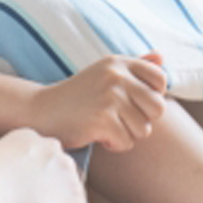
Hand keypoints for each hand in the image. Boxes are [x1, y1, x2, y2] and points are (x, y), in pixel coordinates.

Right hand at [0, 128, 85, 202]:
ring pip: (73, 193)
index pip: (46, 159)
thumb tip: (16, 183)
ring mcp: (63, 171)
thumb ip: (10, 165)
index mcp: (29, 137)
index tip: (25, 193)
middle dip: (52, 190)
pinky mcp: (70, 196)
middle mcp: (50, 148)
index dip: (38, 180)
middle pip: (64, 172)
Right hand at [28, 53, 167, 151]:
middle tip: (118, 118)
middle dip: (141, 120)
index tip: (130, 102)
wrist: (41, 110)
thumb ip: (134, 66)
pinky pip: (127, 142)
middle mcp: (116, 75)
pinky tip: (97, 134)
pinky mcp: (102, 119)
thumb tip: (161, 58)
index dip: (150, 97)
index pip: (160, 79)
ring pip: (144, 129)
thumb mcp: (105, 73)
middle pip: (158, 108)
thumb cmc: (78, 95)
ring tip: (104, 125)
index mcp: (119, 62)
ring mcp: (109, 97)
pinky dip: (114, 145)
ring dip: (126, 134)